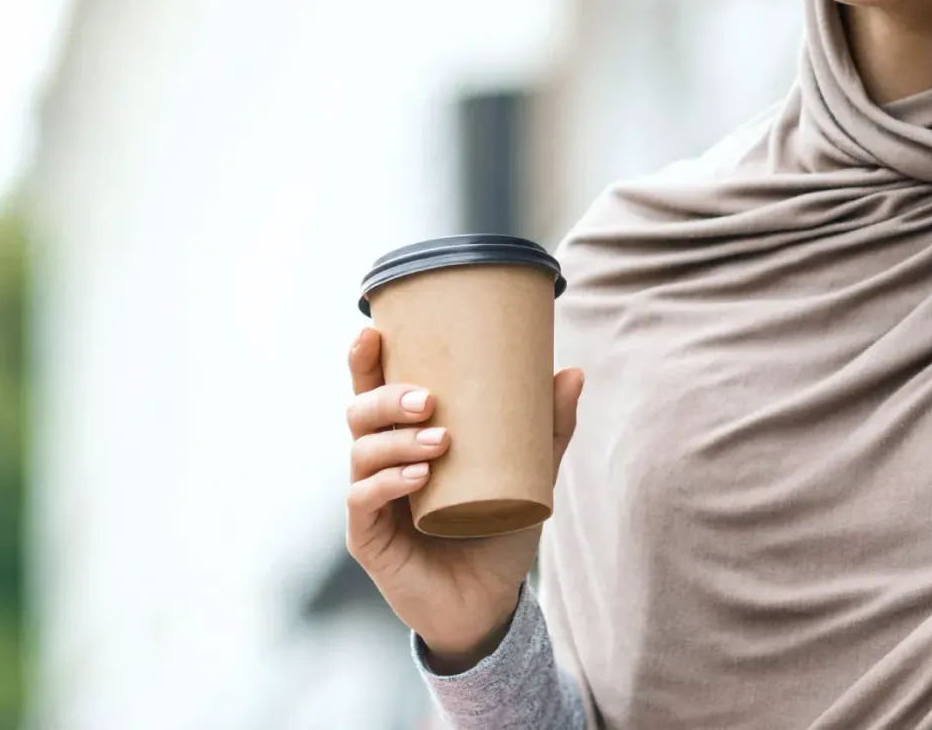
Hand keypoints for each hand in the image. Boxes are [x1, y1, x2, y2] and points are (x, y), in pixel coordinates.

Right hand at [344, 325, 585, 670]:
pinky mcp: (367, 539)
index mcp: (404, 437)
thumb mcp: (528, 474)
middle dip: (387, 397)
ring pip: (360, 452)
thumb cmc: (496, 530)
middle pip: (359, 413)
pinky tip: (417, 479)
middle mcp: (378, 463)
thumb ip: (547, 427)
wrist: (488, 601)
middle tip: (430, 399)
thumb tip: (572, 371)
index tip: (375, 331)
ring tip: (440, 441)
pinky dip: (386, 483)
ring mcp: (369, 500)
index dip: (365, 360)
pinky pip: (363, 500)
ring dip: (396, 440)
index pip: (374, 390)